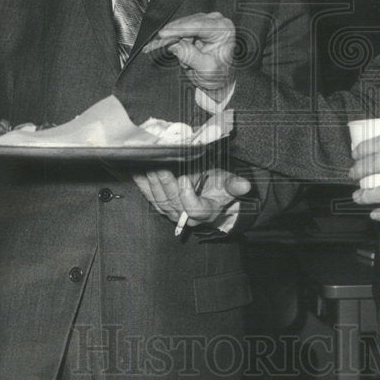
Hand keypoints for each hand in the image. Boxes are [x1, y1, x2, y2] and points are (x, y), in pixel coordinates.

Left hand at [133, 168, 250, 230]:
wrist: (210, 196)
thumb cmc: (219, 188)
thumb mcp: (228, 184)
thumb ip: (234, 185)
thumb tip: (245, 186)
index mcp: (205, 212)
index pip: (194, 209)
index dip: (187, 195)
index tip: (185, 178)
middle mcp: (185, 215)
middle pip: (172, 201)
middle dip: (164, 181)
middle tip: (158, 164)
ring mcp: (170, 211)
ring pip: (158, 198)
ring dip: (151, 180)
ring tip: (147, 163)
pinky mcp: (159, 205)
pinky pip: (147, 194)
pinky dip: (140, 181)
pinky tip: (134, 169)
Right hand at [154, 12, 235, 94]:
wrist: (219, 77)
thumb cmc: (217, 74)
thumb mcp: (205, 68)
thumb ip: (190, 56)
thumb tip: (174, 45)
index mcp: (224, 29)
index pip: (199, 26)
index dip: (180, 29)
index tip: (163, 34)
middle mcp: (217, 21)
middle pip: (189, 23)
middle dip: (176, 36)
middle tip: (164, 48)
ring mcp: (206, 21)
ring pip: (182, 25)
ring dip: (178, 41)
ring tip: (186, 61)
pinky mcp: (196, 24)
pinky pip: (180, 28)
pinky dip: (177, 40)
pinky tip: (183, 53)